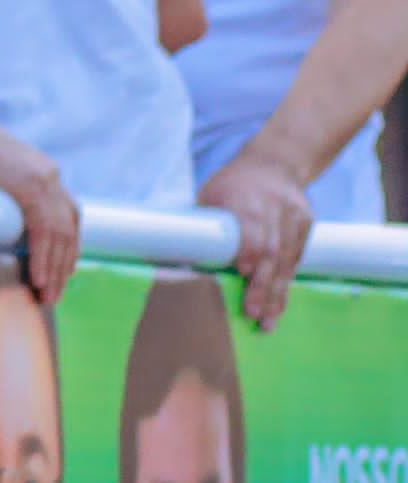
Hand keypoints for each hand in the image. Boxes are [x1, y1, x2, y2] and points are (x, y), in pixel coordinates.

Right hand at [0, 121, 79, 302]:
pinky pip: (44, 234)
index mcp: (44, 173)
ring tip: (47, 294)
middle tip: (56, 290)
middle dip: (64, 263)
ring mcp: (45, 183)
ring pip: (61, 236)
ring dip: (55, 268)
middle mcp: (51, 178)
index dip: (67, 245)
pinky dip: (43, 259)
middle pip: (70, 229)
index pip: (68, 216)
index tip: (62, 268)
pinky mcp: (31, 190)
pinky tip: (38, 278)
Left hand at [200, 155, 314, 329]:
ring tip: (268, 321)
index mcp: (245, 196)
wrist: (275, 162)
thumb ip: (205, 225)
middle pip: (271, 250)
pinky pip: (298, 257)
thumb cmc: (231, 184)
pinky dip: (287, 281)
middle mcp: (274, 205)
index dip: (249, 249)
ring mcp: (294, 214)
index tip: (243, 272)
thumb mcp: (211, 193)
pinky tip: (280, 304)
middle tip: (253, 313)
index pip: (252, 226)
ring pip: (288, 259)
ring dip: (278, 293)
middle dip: (262, 285)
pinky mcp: (307, 223)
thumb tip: (176, 261)